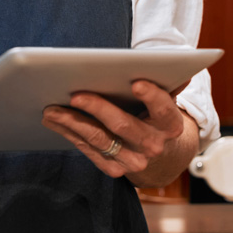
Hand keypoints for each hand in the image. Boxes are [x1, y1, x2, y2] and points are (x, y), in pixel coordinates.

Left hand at [41, 80, 187, 179]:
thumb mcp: (165, 101)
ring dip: (72, 122)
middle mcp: (153, 145)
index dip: (151, 96)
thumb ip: (168, 83)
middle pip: (123, 126)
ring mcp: (134, 161)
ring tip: (51, 108)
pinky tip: (55, 121)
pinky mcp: (115, 169)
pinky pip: (88, 150)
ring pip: (99, 140)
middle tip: (75, 94)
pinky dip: (70, 134)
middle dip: (97, 108)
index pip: (163, 109)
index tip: (136, 83)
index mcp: (170, 125)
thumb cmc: (156, 117)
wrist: (160, 156)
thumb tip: (180, 63)